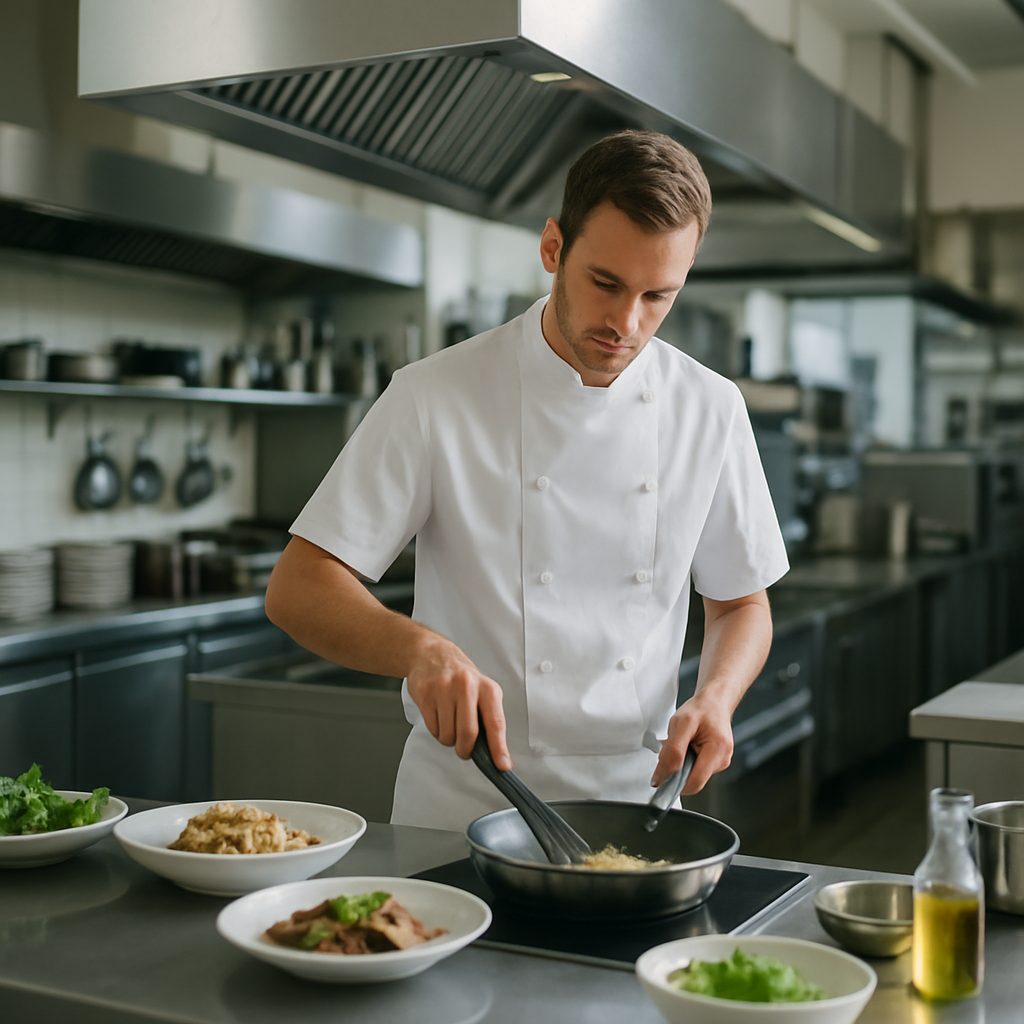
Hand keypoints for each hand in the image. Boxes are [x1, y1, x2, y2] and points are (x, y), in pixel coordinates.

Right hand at [406, 635, 511, 770]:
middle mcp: (467, 686)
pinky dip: (436, 730)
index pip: (495, 723)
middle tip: (464, 750)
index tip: (502, 765)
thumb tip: (494, 752)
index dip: (498, 748)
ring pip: (448, 735)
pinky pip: (432, 728)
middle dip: (465, 749)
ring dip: (448, 739)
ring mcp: (444, 688)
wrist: (432, 655)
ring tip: (449, 722)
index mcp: (487, 688)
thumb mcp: (482, 690)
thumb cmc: (461, 678)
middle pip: (468, 734)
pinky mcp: (425, 693)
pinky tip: (438, 716)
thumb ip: (488, 717)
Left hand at [651, 692, 733, 793]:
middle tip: (672, 749)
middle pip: (693, 780)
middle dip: (678, 769)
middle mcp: (723, 760)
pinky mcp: (717, 761)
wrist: (714, 701)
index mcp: (718, 751)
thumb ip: (672, 751)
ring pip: (694, 775)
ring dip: (682, 763)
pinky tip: (689, 745)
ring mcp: (721, 762)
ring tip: (684, 743)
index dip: (674, 783)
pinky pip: (697, 768)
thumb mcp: (680, 724)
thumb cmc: (701, 709)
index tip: (658, 779)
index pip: (694, 782)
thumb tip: (662, 775)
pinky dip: (688, 760)